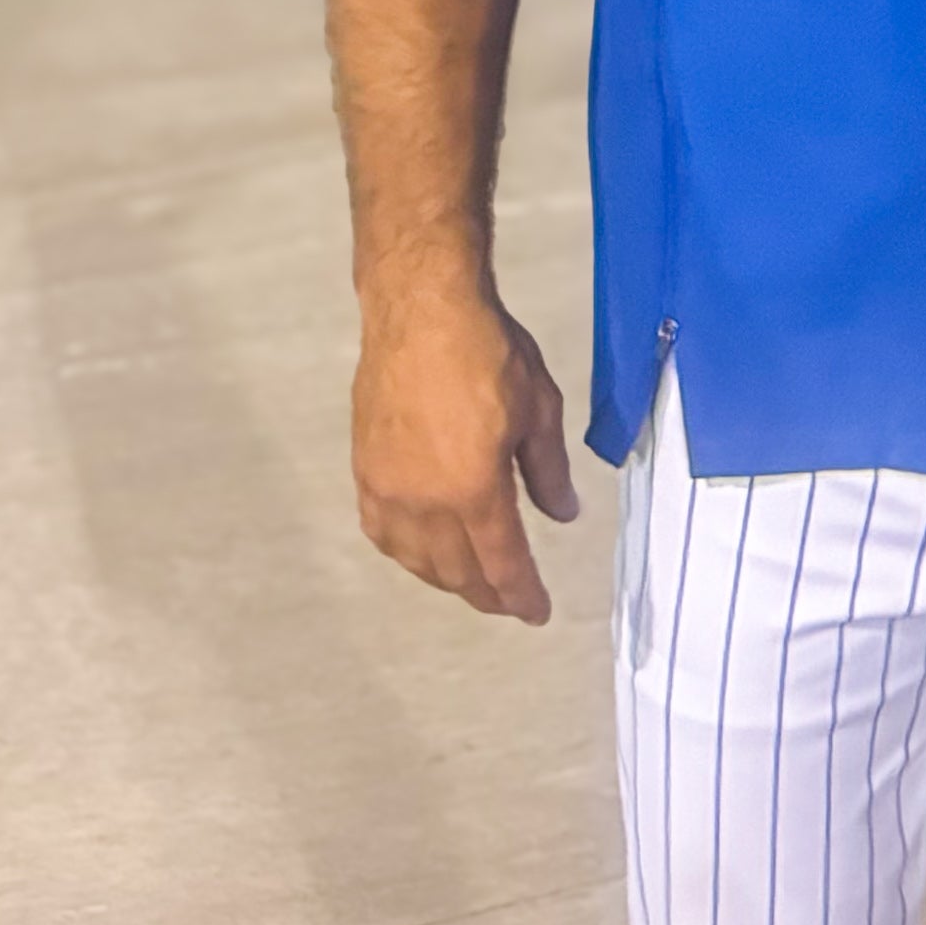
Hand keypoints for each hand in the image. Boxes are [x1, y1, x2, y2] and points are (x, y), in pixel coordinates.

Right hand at [352, 279, 580, 621]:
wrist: (420, 311)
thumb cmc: (490, 352)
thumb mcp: (539, 409)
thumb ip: (548, 472)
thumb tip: (562, 515)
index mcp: (473, 490)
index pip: (502, 562)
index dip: (522, 594)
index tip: (538, 613)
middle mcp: (424, 502)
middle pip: (456, 570)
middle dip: (487, 594)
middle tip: (511, 603)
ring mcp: (387, 488)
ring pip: (415, 558)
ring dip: (446, 579)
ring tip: (473, 584)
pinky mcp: (363, 470)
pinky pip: (381, 531)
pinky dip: (406, 553)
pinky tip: (422, 552)